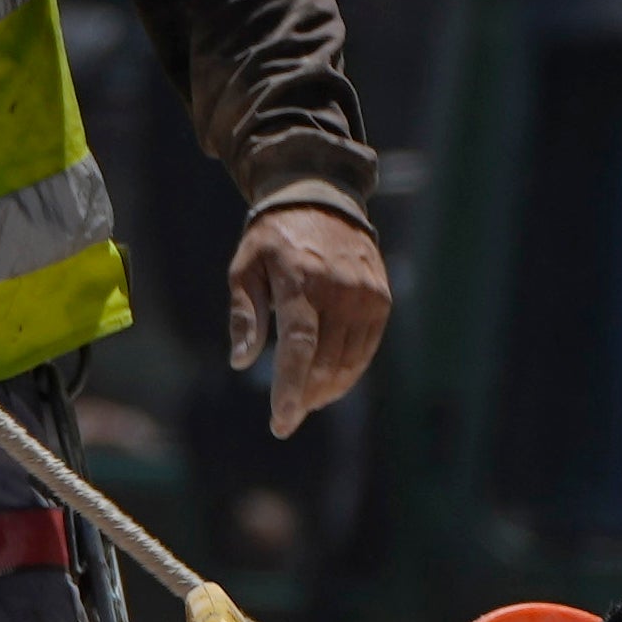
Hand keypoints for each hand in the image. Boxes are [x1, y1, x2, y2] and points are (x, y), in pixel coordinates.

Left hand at [221, 198, 393, 436]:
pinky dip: (349, 372)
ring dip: (327, 390)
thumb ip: (244, 315)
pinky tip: (329, 385)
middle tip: (286, 419)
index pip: (299, 346)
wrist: (321, 200)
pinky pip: (366, 348)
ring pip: (349, 361)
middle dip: (305, 397)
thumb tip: (241, 362)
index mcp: (300, 281)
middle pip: (325, 361)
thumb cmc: (272, 239)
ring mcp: (365, 294)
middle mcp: (339, 289)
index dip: (291, 388)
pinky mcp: (381, 299)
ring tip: (305, 402)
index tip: (282, 421)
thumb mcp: (244, 268)